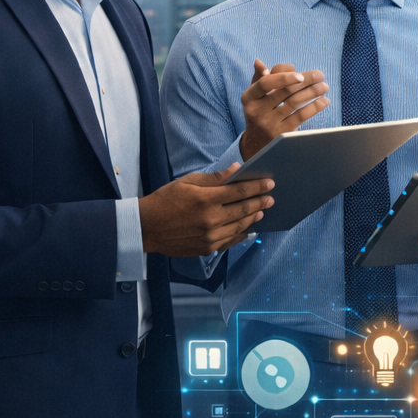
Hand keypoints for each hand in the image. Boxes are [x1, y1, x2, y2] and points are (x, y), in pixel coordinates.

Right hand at [139, 164, 274, 257]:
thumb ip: (213, 178)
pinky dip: (241, 234)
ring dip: (253, 218)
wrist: (146, 227)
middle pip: (243, 210)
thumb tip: (236, 169)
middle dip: (260, 202)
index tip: (269, 183)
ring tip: (261, 211)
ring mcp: (210, 237)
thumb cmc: (165, 200)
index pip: (239, 191)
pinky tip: (247, 228)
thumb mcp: (187, 182)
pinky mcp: (206, 248)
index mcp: (205, 199)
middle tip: (271, 198)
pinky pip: (230, 241)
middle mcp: (210, 219)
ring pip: (239, 226)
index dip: (257, 187)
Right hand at [240, 59, 329, 161]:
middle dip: (306, 81)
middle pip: (284, 91)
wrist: (257, 143)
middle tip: (320, 75)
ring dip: (313, 92)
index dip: (283, 78)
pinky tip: (324, 101)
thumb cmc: (260, 111)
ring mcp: (270, 123)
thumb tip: (259, 61)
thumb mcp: (255, 96)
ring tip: (324, 86)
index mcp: (249, 97)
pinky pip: (301, 116)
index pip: (265, 84)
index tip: (300, 75)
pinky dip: (315, 107)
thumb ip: (259, 78)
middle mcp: (257, 111)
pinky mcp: (282, 133)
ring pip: (295, 103)